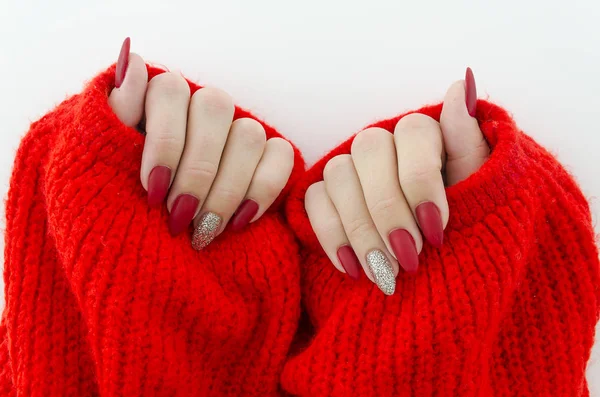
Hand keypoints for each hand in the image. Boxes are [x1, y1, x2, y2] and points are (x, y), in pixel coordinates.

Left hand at [107, 38, 293, 249]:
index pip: (171, 92)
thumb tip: (134, 60)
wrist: (156, 231)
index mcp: (164, 98)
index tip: (153, 190)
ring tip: (204, 229)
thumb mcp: (110, 156)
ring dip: (227, 188)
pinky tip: (238, 222)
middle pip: (213, 110)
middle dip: (196, 171)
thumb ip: (118, 111)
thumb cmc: (128, 191)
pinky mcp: (271, 152)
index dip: (164, 142)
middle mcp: (205, 105)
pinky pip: (280, 155)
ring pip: (248, 135)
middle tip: (179, 217)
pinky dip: (262, 190)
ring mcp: (241, 127)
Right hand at [305, 68, 488, 294]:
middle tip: (409, 258)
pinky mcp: (324, 192)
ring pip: (339, 177)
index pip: (412, 135)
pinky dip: (332, 236)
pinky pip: (315, 201)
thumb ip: (468, 139)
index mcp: (421, 133)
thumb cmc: (465, 216)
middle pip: (369, 154)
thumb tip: (462, 82)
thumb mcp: (480, 185)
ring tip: (384, 274)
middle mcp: (381, 142)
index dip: (421, 181)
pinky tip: (353, 268)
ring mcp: (349, 166)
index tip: (438, 229)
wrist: (439, 255)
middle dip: (388, 210)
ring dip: (360, 229)